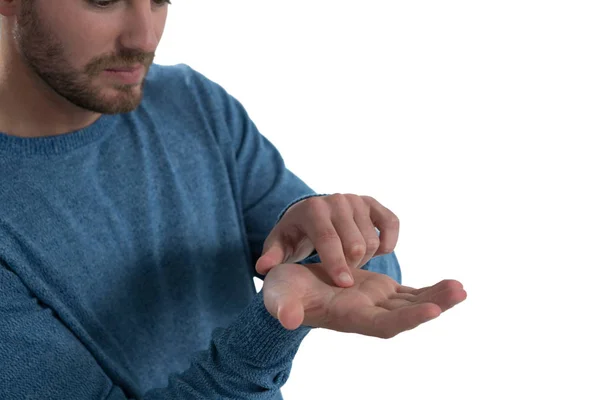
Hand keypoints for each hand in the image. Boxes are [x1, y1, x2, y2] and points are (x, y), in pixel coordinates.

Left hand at [256, 194, 399, 286]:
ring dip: (365, 258)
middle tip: (340, 275)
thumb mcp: (279, 246)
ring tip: (349, 260)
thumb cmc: (294, 236)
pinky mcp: (373, 203)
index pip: (328, 238)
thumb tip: (264, 267)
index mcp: (312, 209)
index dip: (336, 263)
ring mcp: (356, 199)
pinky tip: (377, 251)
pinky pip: (391, 223)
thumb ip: (272, 257)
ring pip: (372, 239)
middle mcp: (336, 200)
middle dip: (351, 266)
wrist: (310, 215)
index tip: (344, 284)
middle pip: (355, 243)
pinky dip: (388, 241)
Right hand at [263, 263, 466, 337]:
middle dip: (433, 305)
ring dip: (437, 297)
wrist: (292, 289)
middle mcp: (367, 315)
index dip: (407, 319)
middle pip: (406, 315)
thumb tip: (288, 319)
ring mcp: (375, 304)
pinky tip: (449, 284)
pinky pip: (409, 293)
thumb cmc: (284, 294)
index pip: (383, 324)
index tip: (433, 311)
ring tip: (461, 287)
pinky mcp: (379, 292)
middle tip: (460, 291)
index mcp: (349, 317)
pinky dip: (429, 290)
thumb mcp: (280, 297)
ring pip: (412, 303)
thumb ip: (284, 309)